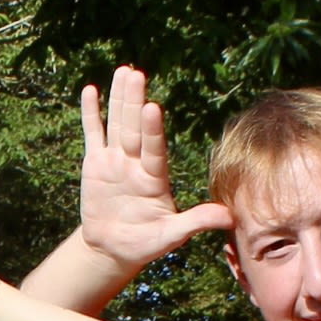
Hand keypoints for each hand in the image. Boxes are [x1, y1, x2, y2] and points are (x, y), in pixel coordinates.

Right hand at [73, 66, 228, 269]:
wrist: (113, 249)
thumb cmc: (145, 243)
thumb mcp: (171, 236)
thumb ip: (195, 222)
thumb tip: (230, 217)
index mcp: (155, 178)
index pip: (154, 149)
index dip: (152, 130)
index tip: (153, 107)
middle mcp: (136, 163)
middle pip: (134, 128)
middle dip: (133, 102)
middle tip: (135, 74)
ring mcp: (115, 161)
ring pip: (116, 124)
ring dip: (119, 98)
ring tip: (123, 71)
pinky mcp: (95, 164)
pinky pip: (93, 134)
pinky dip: (91, 114)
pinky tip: (90, 90)